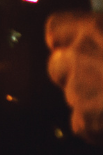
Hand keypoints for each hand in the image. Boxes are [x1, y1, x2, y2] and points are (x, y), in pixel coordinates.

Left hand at [46, 10, 102, 143]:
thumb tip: (99, 40)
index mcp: (95, 29)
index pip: (57, 28)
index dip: (67, 38)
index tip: (79, 43)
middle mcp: (79, 57)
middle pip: (58, 65)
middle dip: (76, 73)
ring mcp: (78, 91)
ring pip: (73, 95)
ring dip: (92, 99)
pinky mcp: (85, 122)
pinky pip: (83, 123)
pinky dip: (98, 126)